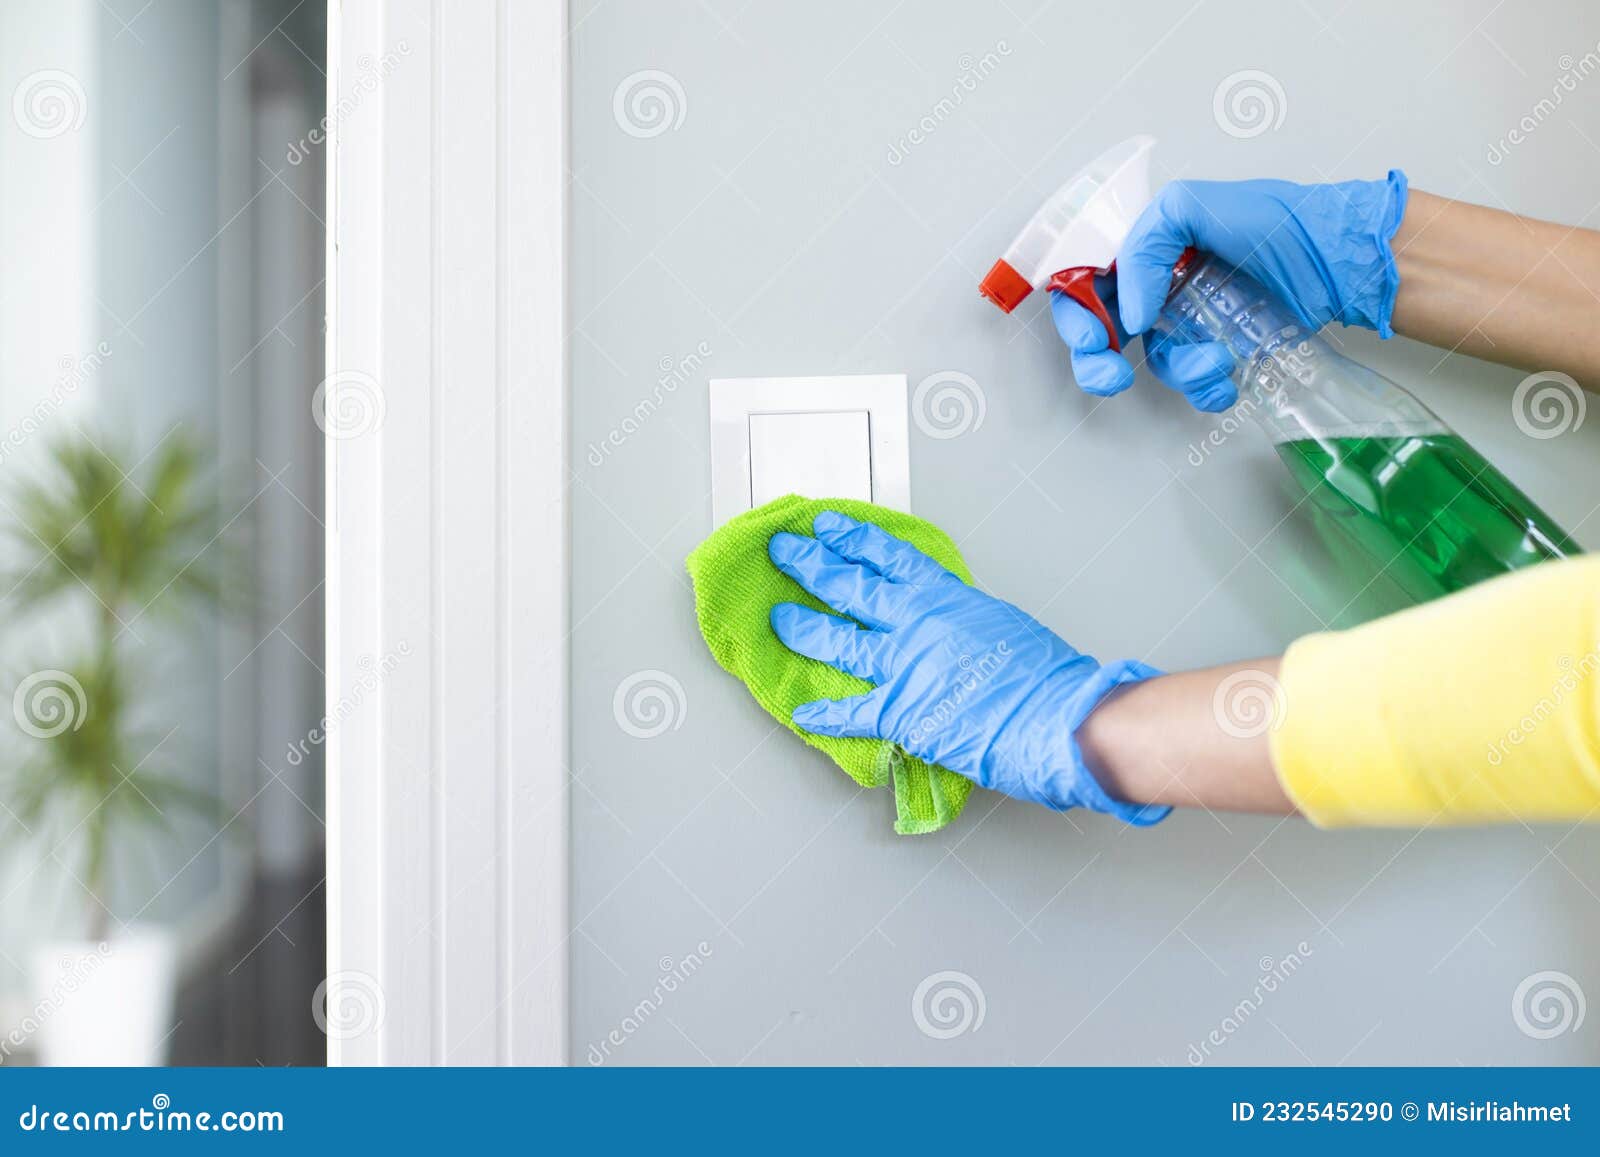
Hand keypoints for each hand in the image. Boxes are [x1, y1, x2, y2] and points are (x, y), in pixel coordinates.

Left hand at [766, 510, 1169, 824]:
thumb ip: (965, 622)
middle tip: (785, 552)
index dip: (853, 539)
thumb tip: (951, 629)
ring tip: (778, 618)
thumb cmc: (1045, 673)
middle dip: (812, 566)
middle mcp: (915, 623)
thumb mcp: (1002, 624)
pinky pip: (852, 712)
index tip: (828, 526)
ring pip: (837, 640)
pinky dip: (825, 715)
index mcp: (945, 597)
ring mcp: (903, 665)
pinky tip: (803, 715)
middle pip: (850, 587)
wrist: (1057, 715)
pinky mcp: (900, 711)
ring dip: (803, 628)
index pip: (889, 558)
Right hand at [1053, 171, 1407, 411]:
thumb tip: (1132, 309)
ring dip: (1177, 370)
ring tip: (1214, 360)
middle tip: (1112, 375)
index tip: (1095, 337)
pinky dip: (1205, 387)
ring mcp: (1192, 320)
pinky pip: (1195, 380)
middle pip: (1105, 333)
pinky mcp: (1222, 347)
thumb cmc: (1277, 220)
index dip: (1078, 316)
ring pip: (1154, 361)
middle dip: (1099, 362)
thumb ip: (1146, 244)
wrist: (1338, 258)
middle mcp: (1162, 285)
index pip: (1087, 284)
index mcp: (1146, 249)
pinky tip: (1226, 378)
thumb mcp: (1194, 205)